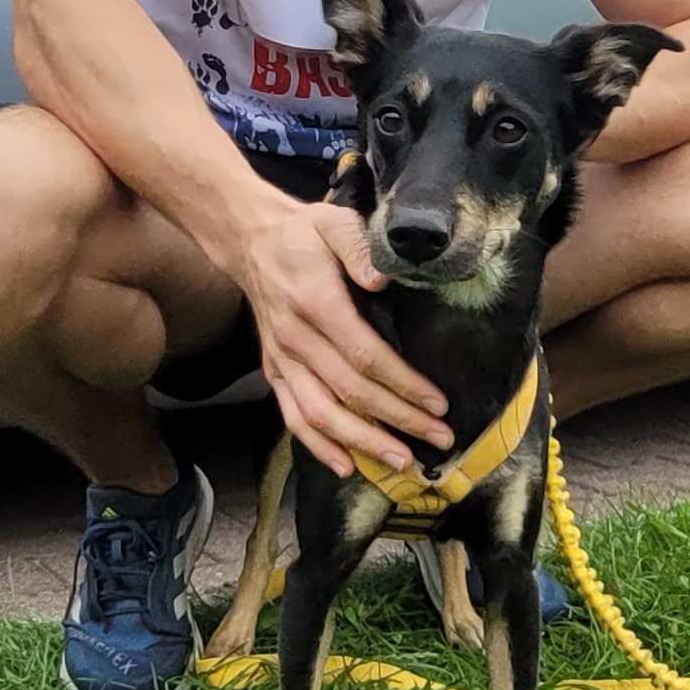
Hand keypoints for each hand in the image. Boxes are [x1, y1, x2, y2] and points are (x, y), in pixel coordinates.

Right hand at [227, 195, 450, 474]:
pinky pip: (293, 417)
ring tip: (401, 461)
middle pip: (349, 392)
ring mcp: (282, 360)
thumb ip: (359, 248)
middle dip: (397, 420)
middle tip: (439, 437)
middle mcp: (295, 338)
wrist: (250, 241)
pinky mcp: (275, 372)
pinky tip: (346, 466)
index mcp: (314, 302)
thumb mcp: (334, 222)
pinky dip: (317, 447)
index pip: (363, 354)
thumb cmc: (303, 234)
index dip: (402, 383)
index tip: (437, 402)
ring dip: (361, 443)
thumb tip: (384, 279)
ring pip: (320, 414)